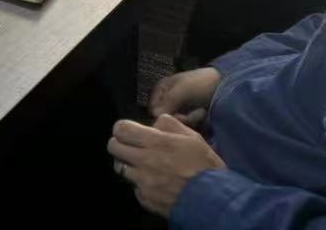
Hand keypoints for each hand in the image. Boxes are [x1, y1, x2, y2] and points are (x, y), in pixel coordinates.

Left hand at [109, 115, 225, 217]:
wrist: (212, 201)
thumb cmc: (204, 166)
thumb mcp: (192, 137)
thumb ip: (170, 125)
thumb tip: (154, 125)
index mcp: (155, 143)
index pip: (121, 129)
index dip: (122, 128)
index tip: (128, 131)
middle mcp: (144, 161)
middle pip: (113, 147)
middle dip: (119, 143)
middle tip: (131, 146)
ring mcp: (142, 182)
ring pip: (119, 168)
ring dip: (127, 164)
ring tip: (140, 165)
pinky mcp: (145, 199)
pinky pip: (134, 188)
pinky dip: (140, 185)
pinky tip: (153, 184)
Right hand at [149, 67, 221, 124]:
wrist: (225, 85)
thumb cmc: (201, 83)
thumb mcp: (183, 89)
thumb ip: (168, 102)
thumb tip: (155, 117)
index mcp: (161, 89)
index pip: (154, 110)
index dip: (165, 115)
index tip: (178, 115)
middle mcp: (168, 99)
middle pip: (166, 119)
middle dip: (181, 118)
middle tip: (196, 114)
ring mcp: (180, 108)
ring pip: (177, 124)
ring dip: (190, 120)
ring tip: (202, 112)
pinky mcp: (190, 116)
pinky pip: (187, 126)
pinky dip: (195, 122)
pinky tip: (203, 114)